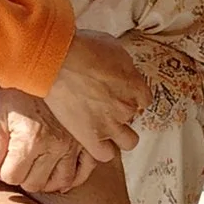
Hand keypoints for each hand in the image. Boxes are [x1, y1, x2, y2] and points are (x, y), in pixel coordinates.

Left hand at [0, 90, 98, 193]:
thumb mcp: (1, 112)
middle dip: (23, 176)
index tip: (3, 158)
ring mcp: (76, 146)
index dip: (3, 170)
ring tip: (38, 166)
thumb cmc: (22, 89)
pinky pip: (85, 171)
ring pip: (61, 182)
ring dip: (47, 180)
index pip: (12, 177)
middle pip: (35, 183)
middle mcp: (56, 146)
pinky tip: (61, 171)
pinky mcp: (90, 142)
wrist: (52, 67)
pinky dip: (73, 177)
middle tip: (19, 160)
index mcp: (31, 139)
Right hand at [42, 29, 147, 162]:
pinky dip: (102, 150)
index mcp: (135, 85)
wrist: (58, 61)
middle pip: (134, 117)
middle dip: (123, 112)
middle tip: (108, 107)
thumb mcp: (114, 47)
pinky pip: (106, 155)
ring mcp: (110, 124)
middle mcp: (127, 106)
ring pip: (129, 141)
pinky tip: (94, 141)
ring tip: (105, 128)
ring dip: (120, 135)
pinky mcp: (91, 137)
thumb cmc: (82, 48)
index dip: (132, 97)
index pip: (145, 99)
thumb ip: (124, 65)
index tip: (120, 94)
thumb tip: (123, 70)